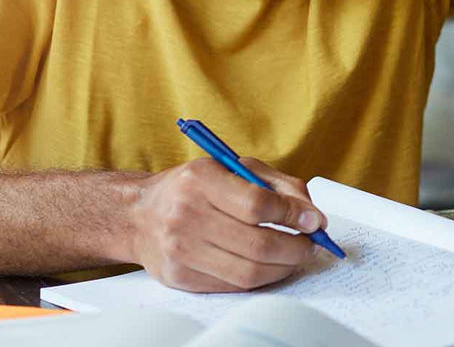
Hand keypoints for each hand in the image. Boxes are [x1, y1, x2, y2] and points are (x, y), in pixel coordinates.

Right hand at [127, 157, 327, 291]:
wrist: (139, 215)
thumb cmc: (193, 188)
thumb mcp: (233, 168)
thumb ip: (278, 185)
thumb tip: (312, 215)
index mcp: (200, 179)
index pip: (258, 204)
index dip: (294, 215)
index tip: (314, 220)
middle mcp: (186, 214)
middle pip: (259, 244)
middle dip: (296, 247)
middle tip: (310, 244)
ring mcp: (181, 250)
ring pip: (250, 272)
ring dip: (284, 267)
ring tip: (294, 256)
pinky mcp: (180, 277)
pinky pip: (234, 286)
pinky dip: (261, 279)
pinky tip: (268, 266)